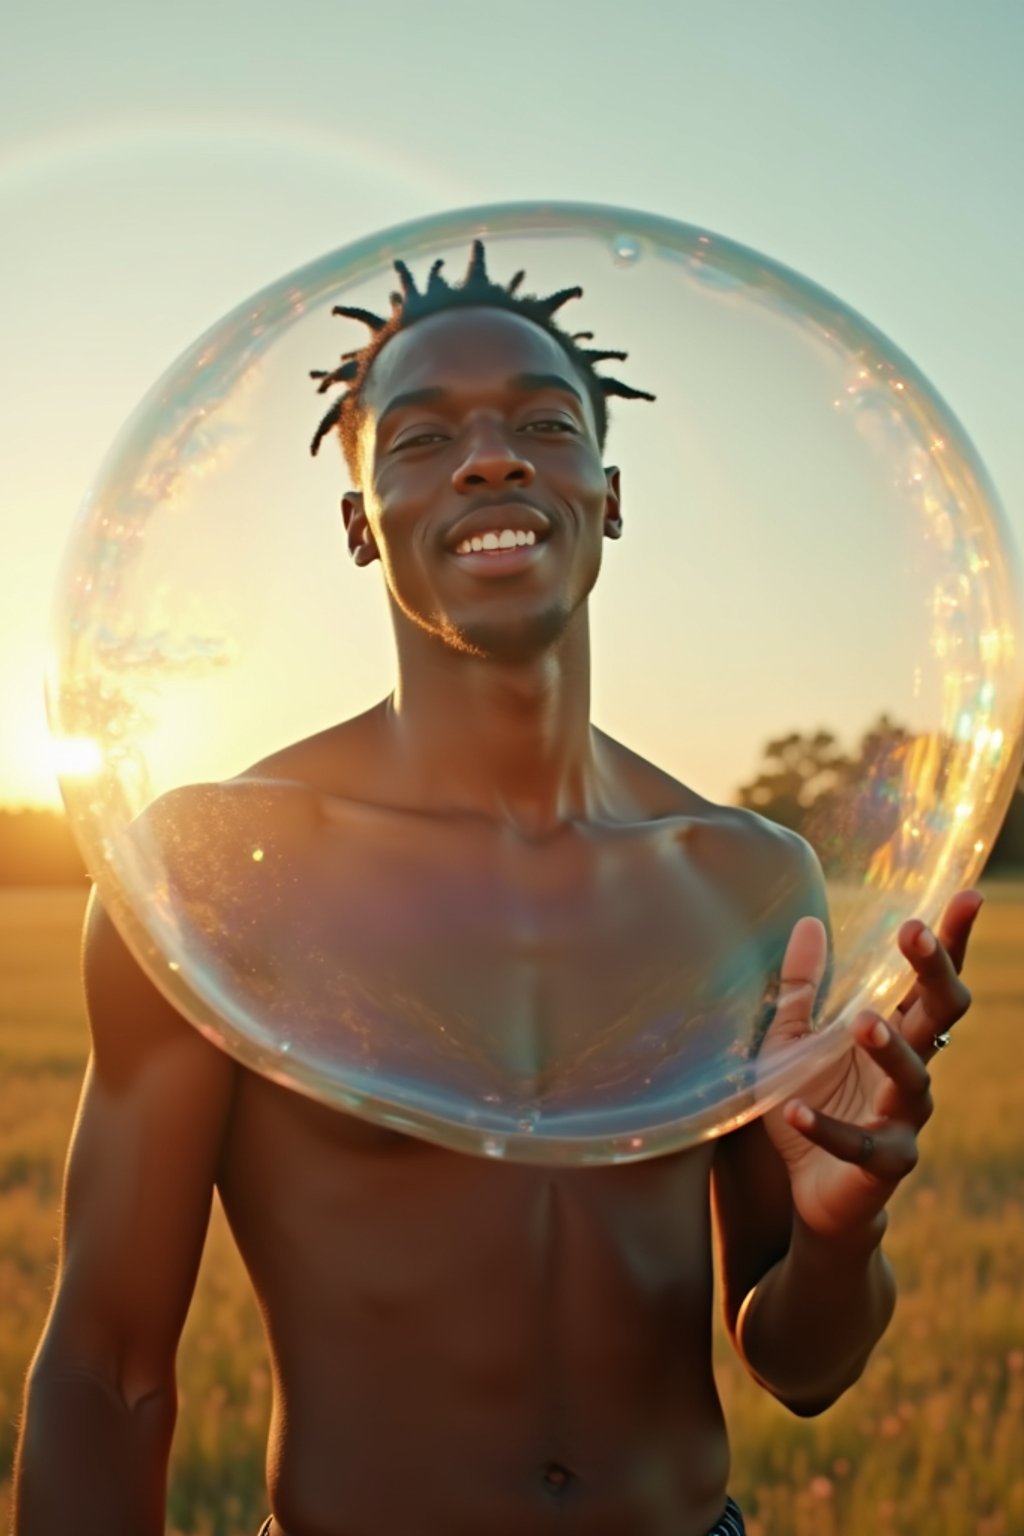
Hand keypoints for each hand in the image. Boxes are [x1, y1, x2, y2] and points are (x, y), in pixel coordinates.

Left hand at [760, 888, 982, 1239]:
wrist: (807, 1190)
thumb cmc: (808, 1102)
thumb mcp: (791, 1040)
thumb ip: (801, 989)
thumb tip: (810, 921)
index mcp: (895, 1032)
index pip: (929, 980)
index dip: (952, 941)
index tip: (967, 896)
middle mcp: (911, 1070)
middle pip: (939, 1014)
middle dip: (932, 972)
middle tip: (913, 932)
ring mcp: (904, 1119)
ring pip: (915, 1079)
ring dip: (889, 1049)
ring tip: (861, 1022)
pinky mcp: (883, 1165)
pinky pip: (860, 1144)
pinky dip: (826, 1127)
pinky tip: (794, 1111)